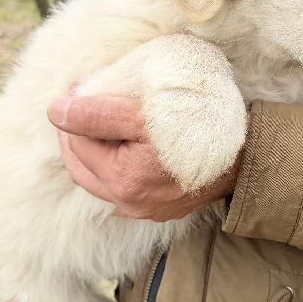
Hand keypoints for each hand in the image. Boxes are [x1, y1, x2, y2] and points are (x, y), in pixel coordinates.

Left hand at [47, 95, 242, 221]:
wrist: (246, 154)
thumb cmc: (198, 125)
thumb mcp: (144, 114)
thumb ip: (97, 114)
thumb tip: (55, 111)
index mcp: (124, 180)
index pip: (77, 146)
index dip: (71, 116)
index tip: (74, 91)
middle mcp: (130, 203)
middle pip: (83, 168)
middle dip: (74, 138)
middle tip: (76, 108)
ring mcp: (145, 210)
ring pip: (100, 181)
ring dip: (92, 154)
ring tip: (95, 127)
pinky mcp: (160, 210)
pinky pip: (122, 191)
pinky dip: (112, 169)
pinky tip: (120, 150)